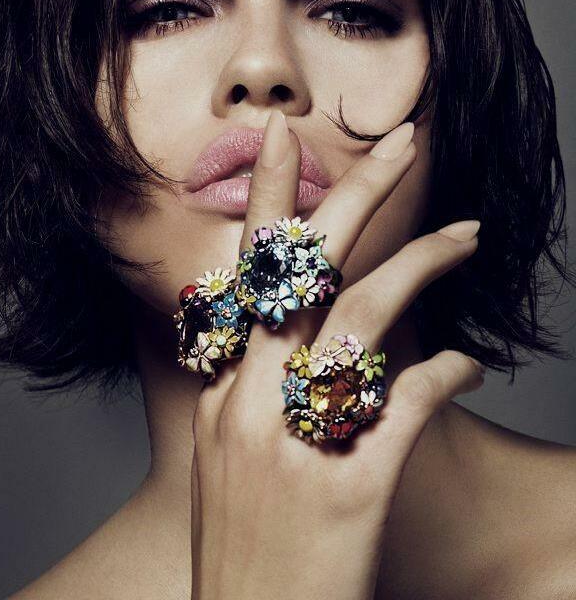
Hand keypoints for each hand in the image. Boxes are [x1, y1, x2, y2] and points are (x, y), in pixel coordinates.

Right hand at [189, 110, 482, 599]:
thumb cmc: (245, 551)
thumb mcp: (224, 462)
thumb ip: (248, 393)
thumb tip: (296, 339)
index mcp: (219, 395)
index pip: (246, 273)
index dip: (269, 200)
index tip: (283, 137)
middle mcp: (248, 404)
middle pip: (308, 271)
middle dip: (356, 193)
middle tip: (400, 142)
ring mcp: (294, 443)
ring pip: (366, 317)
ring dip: (424, 264)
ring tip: (468, 234)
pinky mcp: (349, 487)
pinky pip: (407, 401)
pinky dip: (447, 370)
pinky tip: (470, 364)